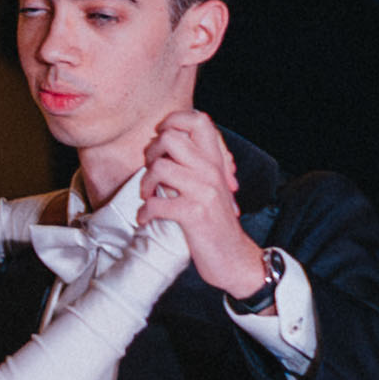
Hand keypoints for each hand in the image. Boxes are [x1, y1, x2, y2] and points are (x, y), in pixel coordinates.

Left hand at [140, 112, 268, 294]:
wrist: (234, 259)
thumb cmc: (215, 224)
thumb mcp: (209, 188)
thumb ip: (193, 166)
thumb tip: (163, 146)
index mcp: (215, 162)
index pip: (199, 120)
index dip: (173, 121)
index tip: (161, 138)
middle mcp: (212, 171)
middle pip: (172, 138)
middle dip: (151, 153)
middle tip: (151, 173)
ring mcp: (204, 191)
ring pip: (160, 168)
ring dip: (144, 184)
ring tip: (147, 197)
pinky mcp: (195, 214)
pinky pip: (156, 203)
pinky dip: (144, 213)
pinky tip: (146, 219)